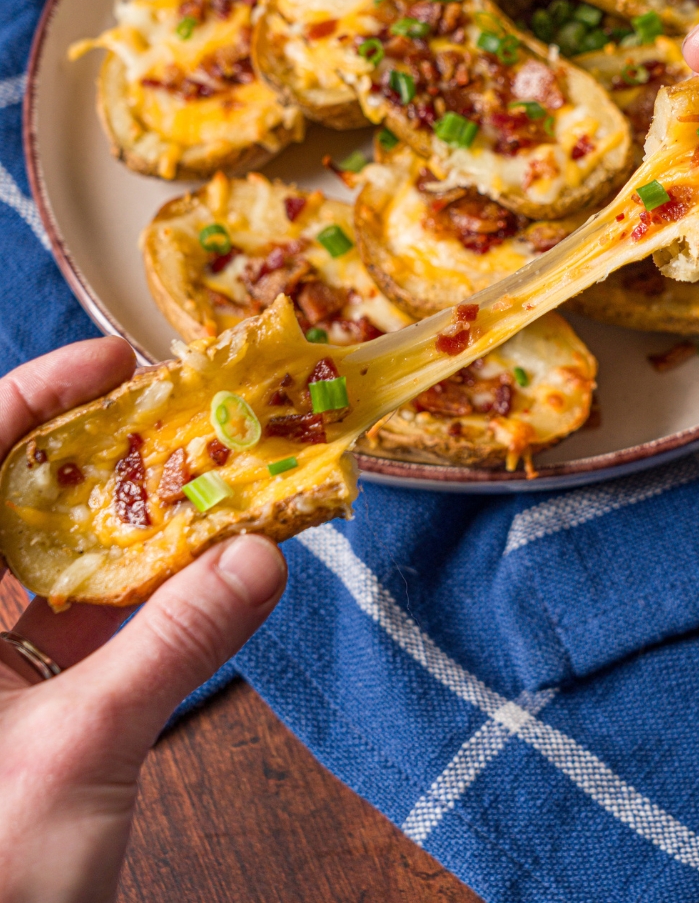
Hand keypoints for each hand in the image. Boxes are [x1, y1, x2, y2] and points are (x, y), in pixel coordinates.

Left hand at [0, 338, 285, 902]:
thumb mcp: (83, 750)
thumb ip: (176, 644)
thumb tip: (259, 556)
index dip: (37, 397)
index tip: (117, 359)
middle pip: (26, 504)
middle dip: (111, 456)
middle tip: (191, 420)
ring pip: (62, 565)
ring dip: (141, 529)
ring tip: (219, 486)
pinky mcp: (26, 712)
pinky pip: (87, 628)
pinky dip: (147, 599)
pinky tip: (210, 574)